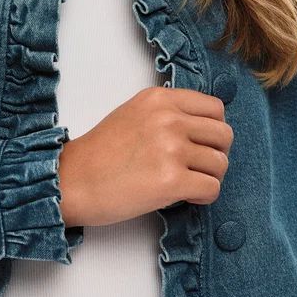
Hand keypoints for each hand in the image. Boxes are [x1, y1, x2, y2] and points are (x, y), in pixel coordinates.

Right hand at [57, 85, 233, 227]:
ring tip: (189, 184)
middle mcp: (168, 119)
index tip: (201, 144)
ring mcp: (171, 149)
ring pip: (221, 163)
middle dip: (216, 154)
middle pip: (224, 135)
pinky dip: (204, 196)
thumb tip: (202, 130)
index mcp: (160, 100)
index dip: (213, 130)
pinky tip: (187, 197)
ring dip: (210, 177)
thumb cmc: (99, 154)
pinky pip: (212, 188)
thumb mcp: (133, 114)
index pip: (216, 108)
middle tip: (199, 167)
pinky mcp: (171, 181)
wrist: (71, 181)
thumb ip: (167, 114)